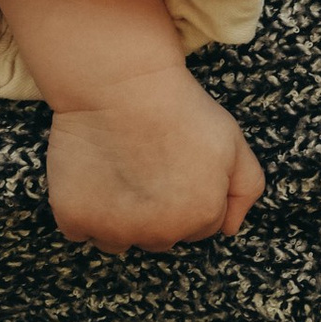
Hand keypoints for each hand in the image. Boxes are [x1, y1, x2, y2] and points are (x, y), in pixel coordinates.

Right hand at [45, 79, 266, 252]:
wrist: (121, 82)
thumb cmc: (177, 107)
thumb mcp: (233, 140)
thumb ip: (246, 188)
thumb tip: (229, 229)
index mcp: (200, 217)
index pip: (201, 226)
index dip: (191, 192)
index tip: (177, 162)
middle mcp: (159, 234)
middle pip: (161, 237)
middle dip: (158, 210)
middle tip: (147, 164)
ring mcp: (114, 230)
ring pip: (120, 239)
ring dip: (119, 217)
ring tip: (118, 169)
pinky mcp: (74, 219)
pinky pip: (80, 229)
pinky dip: (82, 209)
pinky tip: (91, 175)